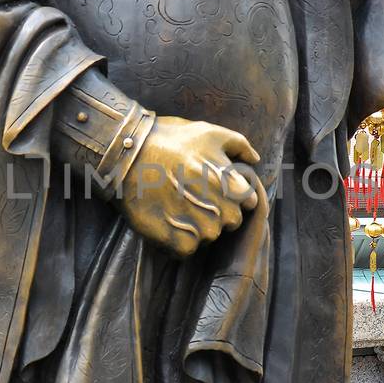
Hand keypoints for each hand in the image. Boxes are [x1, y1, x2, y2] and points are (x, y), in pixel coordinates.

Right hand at [116, 116, 261, 256]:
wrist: (128, 155)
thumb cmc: (169, 141)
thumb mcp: (209, 133)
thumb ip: (239, 145)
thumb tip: (255, 159)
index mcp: (232, 187)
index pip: (246, 203)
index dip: (230, 195)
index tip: (212, 188)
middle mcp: (221, 211)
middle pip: (230, 223)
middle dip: (216, 212)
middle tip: (193, 198)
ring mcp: (200, 229)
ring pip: (208, 237)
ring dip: (197, 227)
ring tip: (177, 207)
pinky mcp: (177, 242)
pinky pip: (187, 249)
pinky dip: (178, 240)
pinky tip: (166, 220)